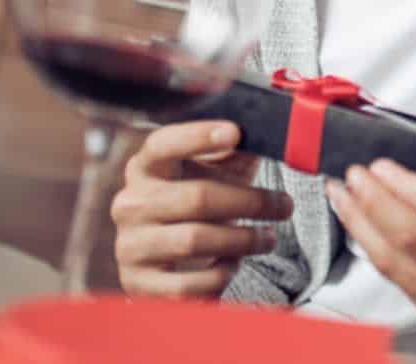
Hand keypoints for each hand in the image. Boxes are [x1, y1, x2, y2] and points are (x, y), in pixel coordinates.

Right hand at [110, 120, 293, 297]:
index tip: (234, 132)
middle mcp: (131, 204)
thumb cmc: (193, 204)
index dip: (197, 136)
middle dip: (250, 202)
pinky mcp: (138, 284)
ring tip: (267, 238)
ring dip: (243, 240)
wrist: (161, 259)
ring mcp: (131, 245)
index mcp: (145, 167)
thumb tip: (265, 133)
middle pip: (196, 197)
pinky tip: (233, 263)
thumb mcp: (210, 173)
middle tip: (284, 205)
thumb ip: (232, 151)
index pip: (164, 144)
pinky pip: (189, 284)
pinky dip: (220, 274)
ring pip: (195, 241)